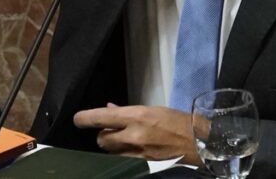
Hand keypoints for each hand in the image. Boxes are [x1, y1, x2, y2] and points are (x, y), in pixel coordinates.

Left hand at [73, 104, 198, 164]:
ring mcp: (137, 153)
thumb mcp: (152, 109)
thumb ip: (128, 111)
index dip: (86, 119)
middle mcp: (134, 136)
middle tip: (110, 130)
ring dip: (112, 146)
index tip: (77, 119)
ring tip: (123, 140)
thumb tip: (110, 109)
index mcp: (136, 116)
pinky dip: (122, 154)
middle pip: (102, 139)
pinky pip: (123, 160)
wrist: (198, 142)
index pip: (102, 117)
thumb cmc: (177, 120)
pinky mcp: (143, 165)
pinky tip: (130, 149)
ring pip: (111, 152)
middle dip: (103, 135)